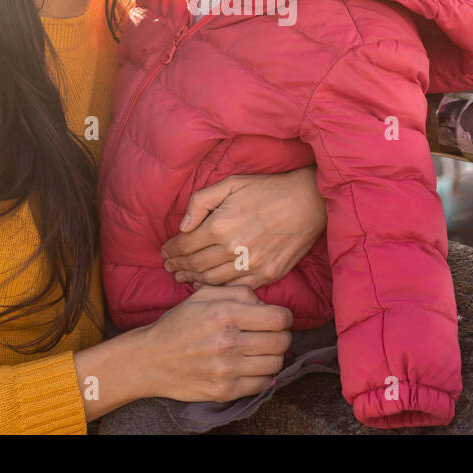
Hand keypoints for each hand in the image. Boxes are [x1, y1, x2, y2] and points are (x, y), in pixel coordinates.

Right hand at [138, 285, 292, 401]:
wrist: (150, 360)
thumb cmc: (178, 325)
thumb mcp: (202, 296)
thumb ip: (238, 293)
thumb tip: (264, 304)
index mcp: (225, 314)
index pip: (278, 319)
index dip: (284, 317)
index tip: (278, 319)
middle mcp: (228, 342)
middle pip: (281, 342)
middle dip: (282, 336)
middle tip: (272, 335)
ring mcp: (227, 370)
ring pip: (276, 364)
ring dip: (273, 356)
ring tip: (261, 351)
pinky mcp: (224, 391)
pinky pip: (262, 385)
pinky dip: (263, 375)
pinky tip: (252, 367)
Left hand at [159, 166, 326, 288]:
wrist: (308, 203)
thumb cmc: (268, 189)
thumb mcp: (231, 183)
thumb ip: (201, 202)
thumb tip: (182, 226)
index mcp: (220, 225)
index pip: (185, 245)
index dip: (170, 250)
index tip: (164, 252)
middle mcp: (232, 249)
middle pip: (195, 265)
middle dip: (178, 266)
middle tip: (169, 267)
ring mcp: (250, 265)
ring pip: (211, 280)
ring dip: (193, 279)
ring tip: (182, 276)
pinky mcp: (266, 275)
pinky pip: (234, 288)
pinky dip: (217, 288)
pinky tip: (207, 285)